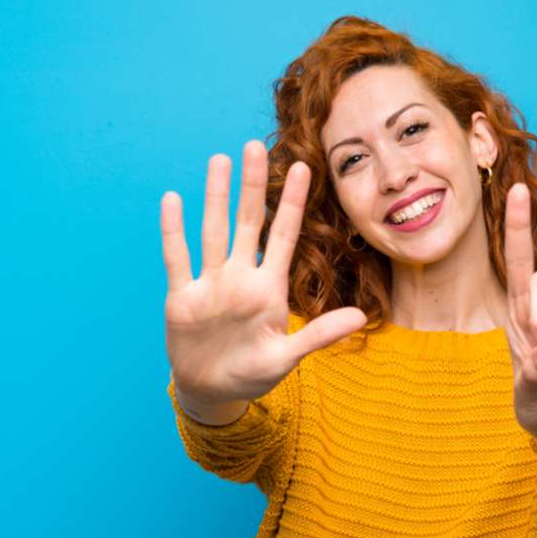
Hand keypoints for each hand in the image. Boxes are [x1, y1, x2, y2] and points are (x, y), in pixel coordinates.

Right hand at [160, 140, 366, 405]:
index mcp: (268, 289)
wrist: (212, 391)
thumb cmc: (252, 374)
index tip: (302, 167)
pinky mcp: (182, 296)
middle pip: (247, 222)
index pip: (283, 236)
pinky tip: (173, 199)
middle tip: (254, 146)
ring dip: (214, 197)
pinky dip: (174, 231)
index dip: (292, 203)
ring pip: (213, 231)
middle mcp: (240, 277)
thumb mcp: (288, 357)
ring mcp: (210, 284)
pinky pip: (177, 258)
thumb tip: (362, 317)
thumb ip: (320, 335)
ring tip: (219, 160)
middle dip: (252, 185)